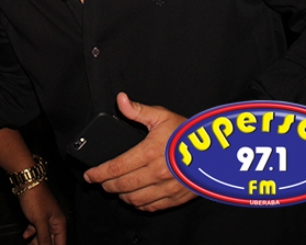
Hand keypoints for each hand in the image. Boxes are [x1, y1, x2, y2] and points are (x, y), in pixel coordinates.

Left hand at [17, 182, 66, 244]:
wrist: (26, 182)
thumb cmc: (35, 198)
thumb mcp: (39, 221)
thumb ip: (44, 238)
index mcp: (59, 224)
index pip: (60, 243)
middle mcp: (54, 222)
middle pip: (51, 241)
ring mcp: (45, 218)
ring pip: (42, 235)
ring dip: (35, 242)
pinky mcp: (37, 215)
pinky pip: (36, 228)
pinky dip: (31, 232)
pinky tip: (25, 236)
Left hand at [83, 92, 194, 211]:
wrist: (216, 151)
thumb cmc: (188, 133)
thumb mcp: (162, 115)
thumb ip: (138, 110)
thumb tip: (120, 100)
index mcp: (149, 152)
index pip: (115, 168)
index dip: (98, 173)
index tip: (89, 175)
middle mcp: (156, 173)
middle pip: (121, 185)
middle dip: (106, 185)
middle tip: (99, 182)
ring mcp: (166, 188)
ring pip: (134, 199)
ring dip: (121, 195)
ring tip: (115, 188)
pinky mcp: (176, 197)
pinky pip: (151, 206)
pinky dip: (139, 204)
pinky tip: (134, 197)